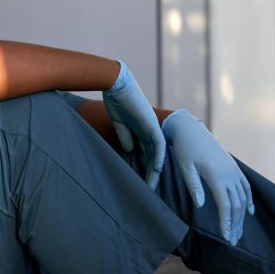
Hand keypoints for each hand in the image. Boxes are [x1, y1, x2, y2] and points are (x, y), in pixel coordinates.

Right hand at [102, 59, 165, 189]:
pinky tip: (157, 169)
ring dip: (155, 170)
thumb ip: (125, 136)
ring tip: (151, 185)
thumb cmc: (116, 100)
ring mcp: (152, 127)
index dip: (144, 167)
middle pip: (153, 156)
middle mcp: (149, 130)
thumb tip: (130, 150)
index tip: (140, 182)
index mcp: (141, 130)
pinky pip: (158, 144)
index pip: (145, 153)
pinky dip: (158, 157)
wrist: (116, 84)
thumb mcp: (119, 123)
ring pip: (157, 153)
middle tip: (148, 190)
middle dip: (150, 173)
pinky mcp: (151, 124)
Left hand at [161, 108, 254, 245]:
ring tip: (238, 232)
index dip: (226, 222)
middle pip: (236, 204)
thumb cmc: (185, 149)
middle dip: (235, 224)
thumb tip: (201, 206)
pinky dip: (249, 200)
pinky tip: (250, 212)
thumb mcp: (185, 167)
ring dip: (242, 216)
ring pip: (243, 197)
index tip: (226, 238)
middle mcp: (229, 174)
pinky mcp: (233, 167)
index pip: (225, 205)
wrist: (192, 130)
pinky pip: (246, 186)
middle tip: (232, 241)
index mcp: (216, 175)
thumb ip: (194, 186)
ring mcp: (233, 170)